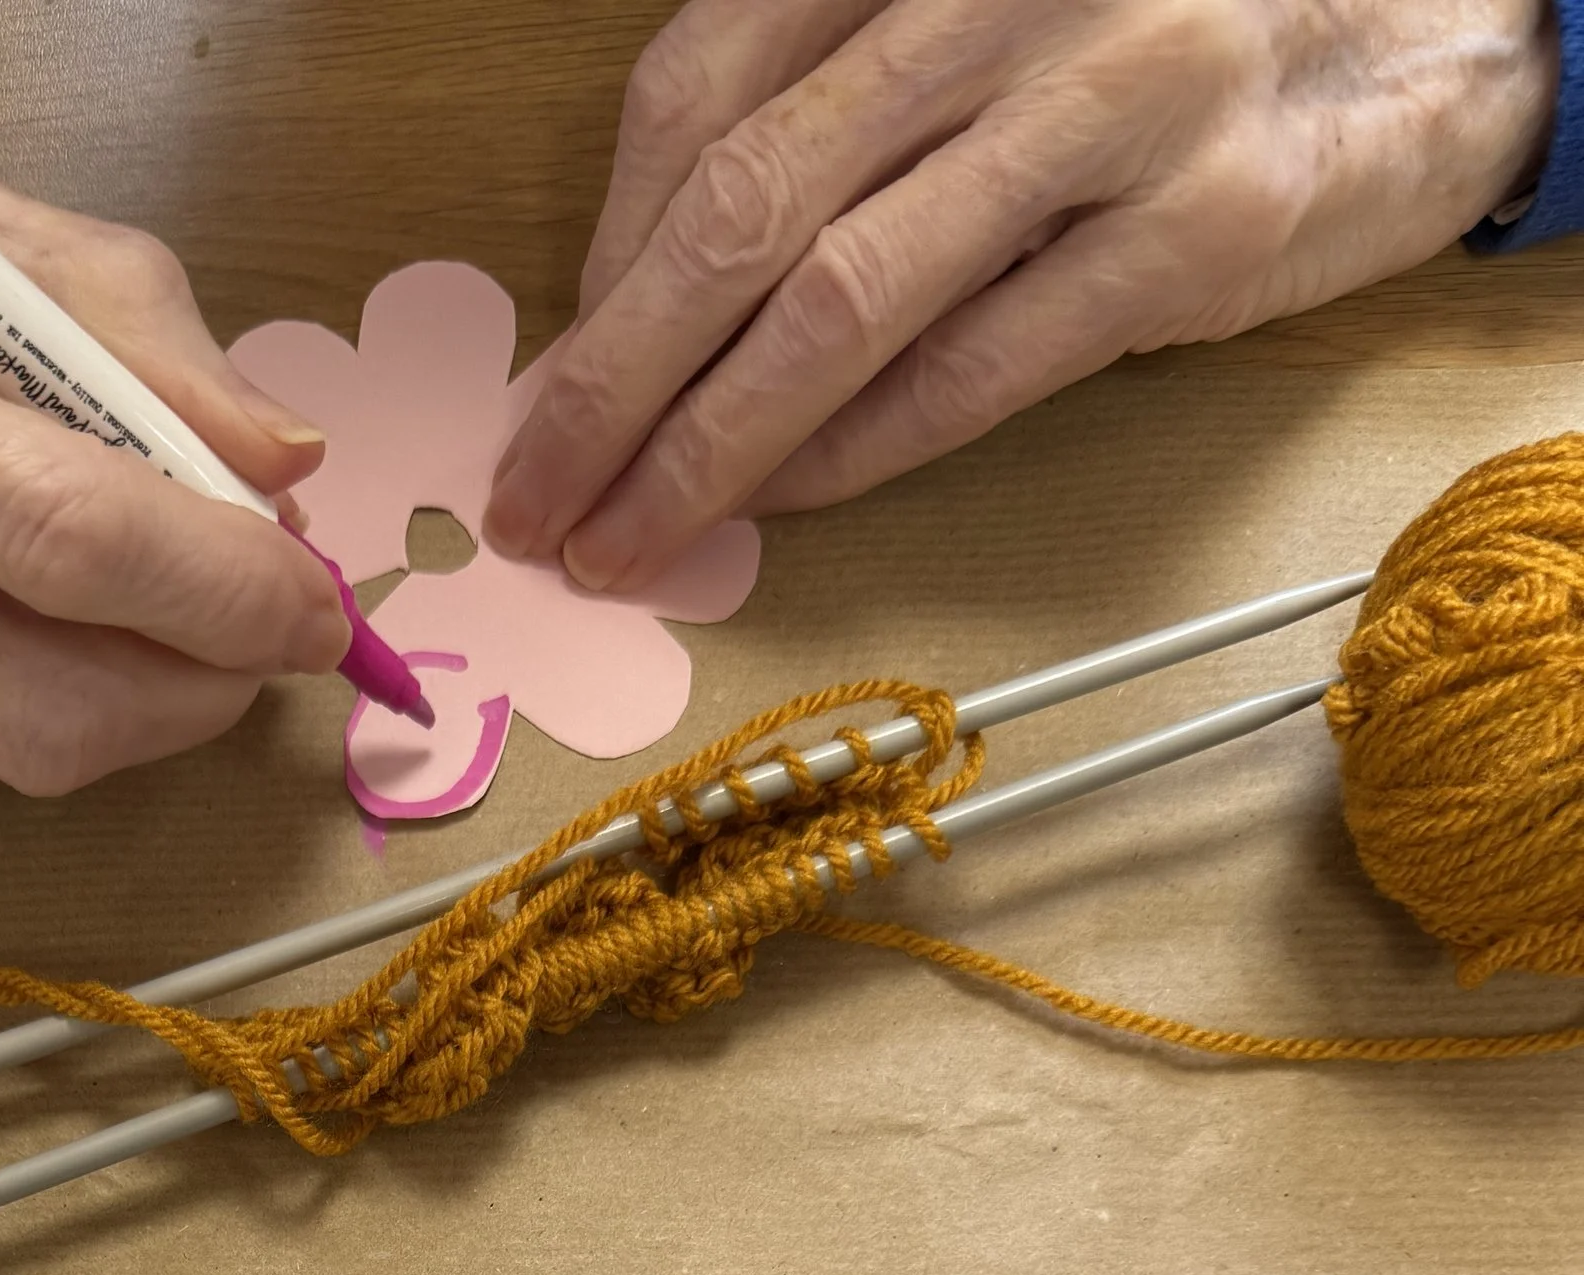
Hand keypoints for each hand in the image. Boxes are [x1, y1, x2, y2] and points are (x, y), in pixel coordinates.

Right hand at [0, 64, 346, 788]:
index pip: (52, 532)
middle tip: (261, 636)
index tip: (316, 600)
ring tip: (149, 605)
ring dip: (126, 698)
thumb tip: (280, 478)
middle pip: (35, 699)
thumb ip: (137, 339)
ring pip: (6, 752)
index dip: (216, 591)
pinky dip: (24, 700)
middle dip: (192, 688)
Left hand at [484, 0, 1557, 584]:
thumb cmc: (1157, 36)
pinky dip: (859, 450)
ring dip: (709, 447)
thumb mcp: (979, 19)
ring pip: (844, 300)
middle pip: (743, 203)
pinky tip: (781, 505)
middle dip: (612, 376)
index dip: (601, 253)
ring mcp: (1105, 108)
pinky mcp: (1193, 232)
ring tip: (627, 541)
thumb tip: (645, 305)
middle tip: (534, 499)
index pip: (699, 86)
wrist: (1423, 27)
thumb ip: (831, 115)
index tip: (549, 379)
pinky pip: (977, 367)